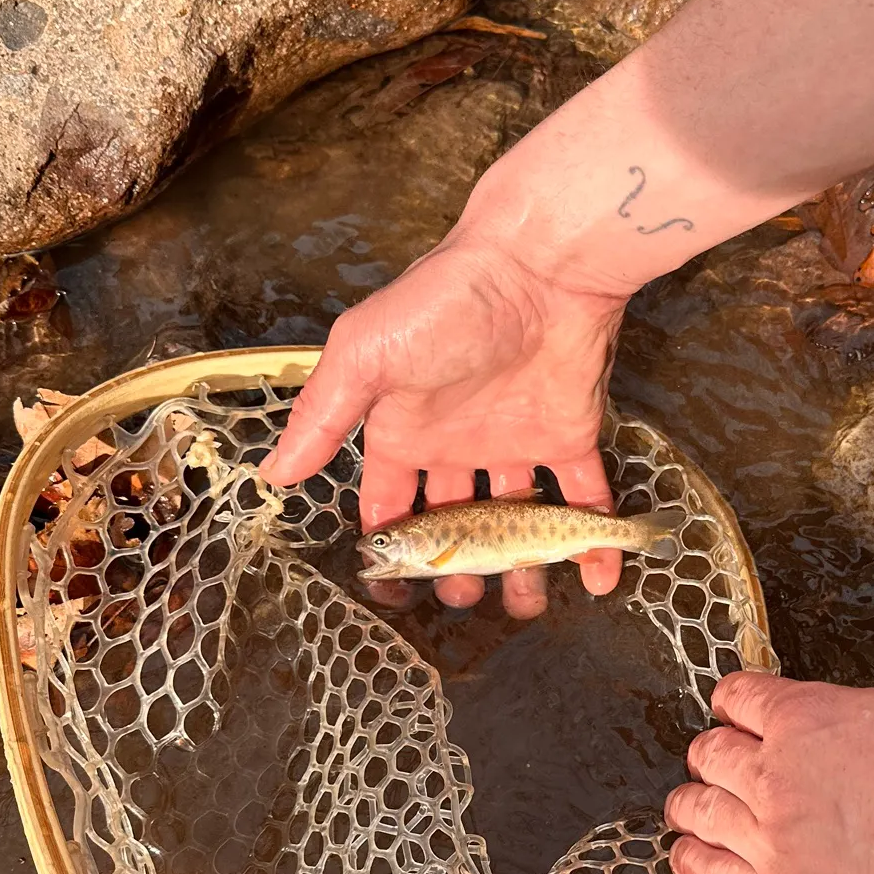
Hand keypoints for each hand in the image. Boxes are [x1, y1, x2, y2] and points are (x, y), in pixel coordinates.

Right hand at [262, 231, 629, 617]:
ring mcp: (515, 441)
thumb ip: (322, 417)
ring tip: (526, 607)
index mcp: (404, 429)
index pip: (390, 504)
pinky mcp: (569, 435)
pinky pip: (585, 500)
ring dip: (524, 568)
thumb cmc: (443, 304)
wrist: (537, 267)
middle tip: (463, 596)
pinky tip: (600, 579)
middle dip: (458, 566)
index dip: (392, 547)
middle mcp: (457, 442)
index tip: (392, 593)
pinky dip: (595, 540)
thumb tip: (273, 475)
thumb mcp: (365, 356)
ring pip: (518, 522)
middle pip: (456, 522)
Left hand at [664, 673, 873, 873]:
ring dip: (692, 809)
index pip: (743, 698)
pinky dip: (699, 870)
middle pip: (711, 756)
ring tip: (688, 811)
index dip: (739, 702)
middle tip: (715, 762)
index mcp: (814, 719)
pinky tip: (694, 865)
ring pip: (700, 818)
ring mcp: (779, 857)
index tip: (737, 710)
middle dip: (713, 754)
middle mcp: (780, 782)